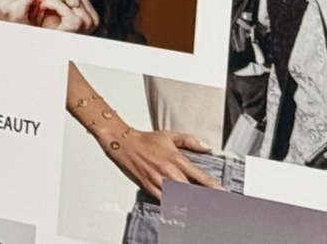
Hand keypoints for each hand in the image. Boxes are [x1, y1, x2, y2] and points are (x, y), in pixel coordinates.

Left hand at [36, 0, 99, 33]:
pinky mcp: (78, 23)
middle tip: (44, 6)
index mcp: (86, 12)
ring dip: (51, 1)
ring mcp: (87, 21)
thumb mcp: (51, 10)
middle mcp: (92, 16)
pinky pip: (60, 2)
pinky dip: (49, 6)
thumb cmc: (48, 33)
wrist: (44, 54)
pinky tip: (45, 15)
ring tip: (45, 15)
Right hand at [97, 126, 223, 200]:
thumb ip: (190, 141)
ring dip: (191, 205)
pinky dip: (174, 206)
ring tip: (202, 211)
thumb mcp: (169, 135)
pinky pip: (165, 201)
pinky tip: (181, 210)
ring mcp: (159, 181)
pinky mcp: (150, 188)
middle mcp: (170, 172)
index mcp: (177, 159)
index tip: (225, 194)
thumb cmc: (145, 140)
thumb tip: (207, 148)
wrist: (122, 142)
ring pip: (180, 199)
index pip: (201, 177)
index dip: (215, 188)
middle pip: (193, 192)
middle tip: (216, 206)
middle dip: (204, 199)